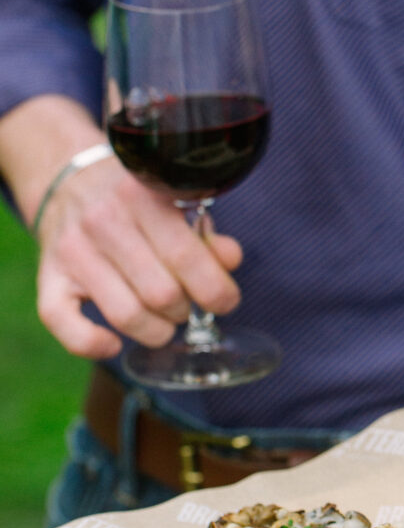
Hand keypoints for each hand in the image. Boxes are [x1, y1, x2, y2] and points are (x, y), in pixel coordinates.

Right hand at [34, 153, 242, 357]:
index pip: (187, 257)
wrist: (69, 182)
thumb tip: (229, 260)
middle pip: (161, 293)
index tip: (225, 300)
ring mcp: (73, 250)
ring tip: (163, 321)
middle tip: (186, 305)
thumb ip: (206, 235)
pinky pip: (64, 324)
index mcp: (141, 196)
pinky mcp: (49, 276)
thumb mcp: (174, 203)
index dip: (216, 290)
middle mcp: (103, 221)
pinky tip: (113, 344)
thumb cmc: (135, 202)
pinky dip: (93, 345)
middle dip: (185, 310)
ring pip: (126, 315)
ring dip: (156, 331)